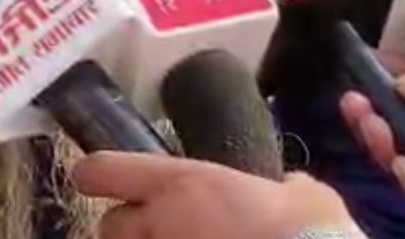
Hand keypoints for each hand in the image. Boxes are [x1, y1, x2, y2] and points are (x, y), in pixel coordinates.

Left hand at [73, 153, 355, 238]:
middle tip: (158, 232)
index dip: (96, 175)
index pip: (103, 171)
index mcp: (181, 185)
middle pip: (110, 226)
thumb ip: (280, 188)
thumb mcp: (300, 195)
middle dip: (128, 229)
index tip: (97, 178)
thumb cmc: (308, 229)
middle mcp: (158, 225)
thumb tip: (287, 189)